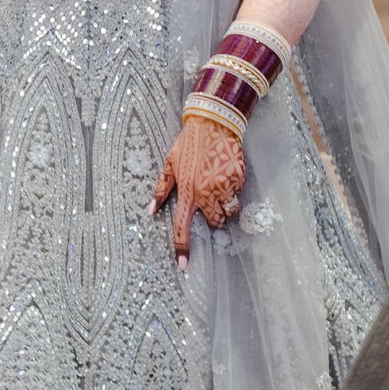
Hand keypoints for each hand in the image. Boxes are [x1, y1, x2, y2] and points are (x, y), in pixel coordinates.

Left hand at [151, 117, 245, 267]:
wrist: (214, 123)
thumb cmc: (188, 144)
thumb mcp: (169, 164)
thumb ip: (161, 190)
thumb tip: (149, 210)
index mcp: (187, 192)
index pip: (182, 226)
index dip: (182, 248)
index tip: (184, 266)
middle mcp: (206, 193)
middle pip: (214, 223)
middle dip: (212, 217)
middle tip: (208, 199)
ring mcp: (225, 187)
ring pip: (229, 212)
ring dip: (225, 207)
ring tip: (218, 188)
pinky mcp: (239, 179)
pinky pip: (238, 195)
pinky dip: (233, 191)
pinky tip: (225, 174)